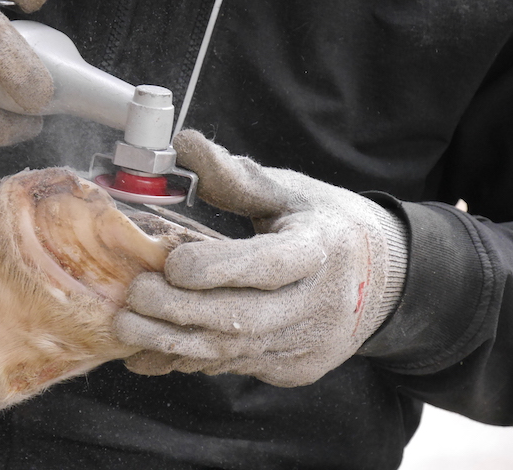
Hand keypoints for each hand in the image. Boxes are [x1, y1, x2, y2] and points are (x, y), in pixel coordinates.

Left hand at [114, 130, 408, 386]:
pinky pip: (235, 368)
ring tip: (127, 327)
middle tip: (134, 296)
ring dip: (173, 343)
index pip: (270, 265)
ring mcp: (308, 343)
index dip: (218, 268)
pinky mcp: (294, 368)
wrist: (384, 280)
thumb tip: (184, 144)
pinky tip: (151, 351)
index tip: (171, 261)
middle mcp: (319, 304)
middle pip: (243, 319)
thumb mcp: (290, 190)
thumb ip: (235, 176)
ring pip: (233, 353)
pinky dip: (190, 361)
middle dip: (179, 312)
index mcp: (322, 248)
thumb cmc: (327, 224)